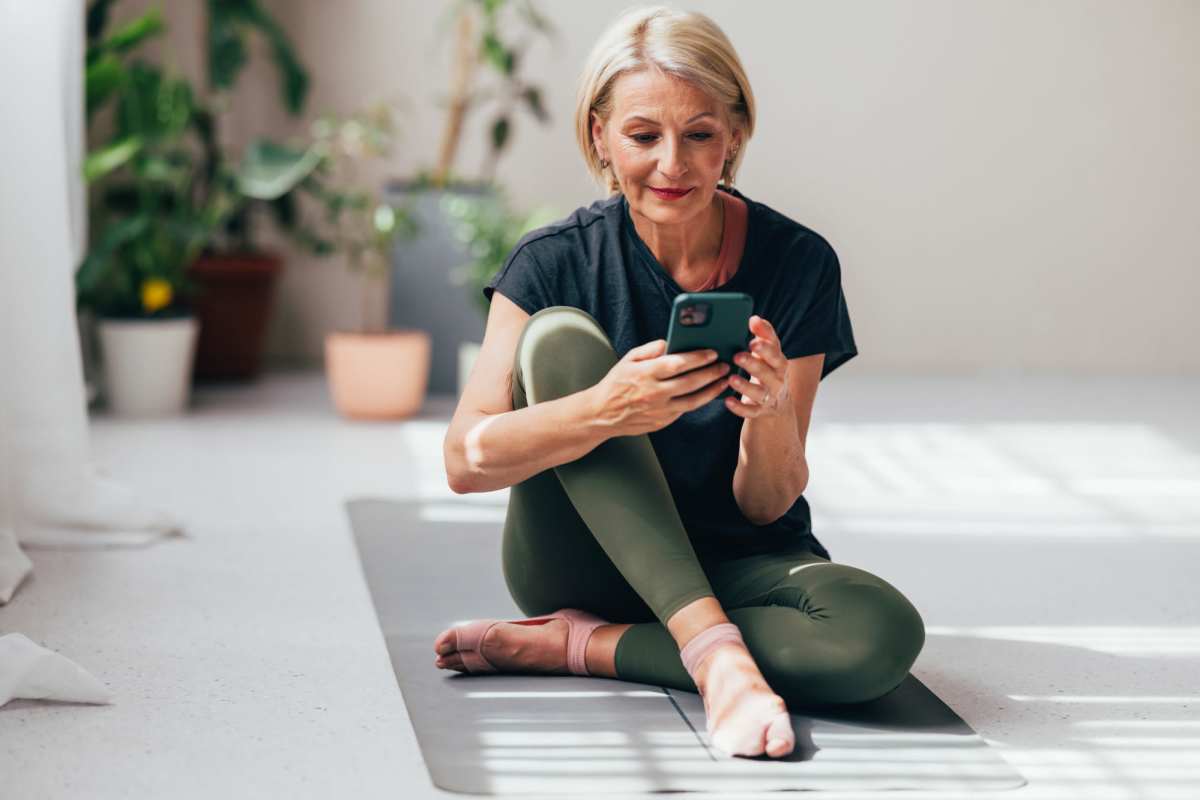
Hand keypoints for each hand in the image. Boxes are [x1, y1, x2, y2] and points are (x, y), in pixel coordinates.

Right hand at [590, 339, 731, 436]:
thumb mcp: (628, 359)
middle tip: (725, 365)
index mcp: (645, 374)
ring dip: (712, 390)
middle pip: (690, 382)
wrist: (601, 414)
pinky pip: (684, 411)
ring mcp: (659, 410)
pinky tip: (708, 393)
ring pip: (693, 401)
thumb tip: (671, 343)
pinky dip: (698, 401)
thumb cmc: (616, 383)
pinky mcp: (661, 423)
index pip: (678, 364)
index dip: (698, 358)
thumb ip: (650, 349)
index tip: (712, 352)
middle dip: (711, 373)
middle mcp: (654, 393)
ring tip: (723, 381)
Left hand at [725, 315, 788, 418]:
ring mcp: (769, 397)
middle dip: (753, 364)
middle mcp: (777, 381)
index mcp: (779, 364)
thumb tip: (754, 318)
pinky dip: (739, 407)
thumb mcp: (769, 354)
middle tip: (737, 356)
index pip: (775, 354)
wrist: (778, 405)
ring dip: (745, 386)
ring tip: (731, 378)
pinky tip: (727, 400)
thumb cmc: (769, 371)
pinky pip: (750, 411)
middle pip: (767, 373)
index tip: (752, 342)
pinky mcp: (759, 411)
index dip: (765, 349)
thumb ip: (763, 335)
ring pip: (759, 393)